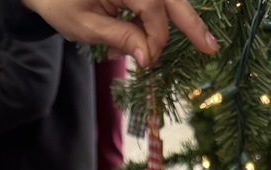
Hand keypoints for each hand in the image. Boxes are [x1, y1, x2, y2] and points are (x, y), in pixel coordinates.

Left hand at [22, 0, 218, 66]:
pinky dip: (156, 18)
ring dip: (176, 21)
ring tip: (202, 41)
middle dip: (191, 23)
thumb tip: (149, 56)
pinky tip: (151, 37)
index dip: (155, 38)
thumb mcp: (86, 25)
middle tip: (211, 47)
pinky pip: (154, 0)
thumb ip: (120, 38)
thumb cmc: (60, 2)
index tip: (148, 62)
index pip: (152, 9)